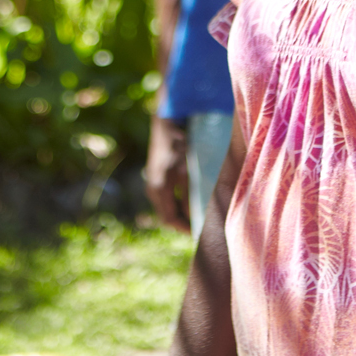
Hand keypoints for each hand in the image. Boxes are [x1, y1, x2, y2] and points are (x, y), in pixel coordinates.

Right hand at [145, 115, 191, 232]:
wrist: (168, 120)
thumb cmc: (181, 144)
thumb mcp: (187, 170)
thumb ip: (190, 194)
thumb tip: (195, 217)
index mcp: (158, 189)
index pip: (171, 219)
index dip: (186, 229)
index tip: (201, 234)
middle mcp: (152, 188)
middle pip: (168, 215)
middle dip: (185, 223)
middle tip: (203, 228)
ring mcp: (153, 182)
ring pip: (168, 207)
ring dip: (182, 213)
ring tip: (200, 216)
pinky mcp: (157, 176)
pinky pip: (167, 198)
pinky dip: (179, 203)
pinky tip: (192, 201)